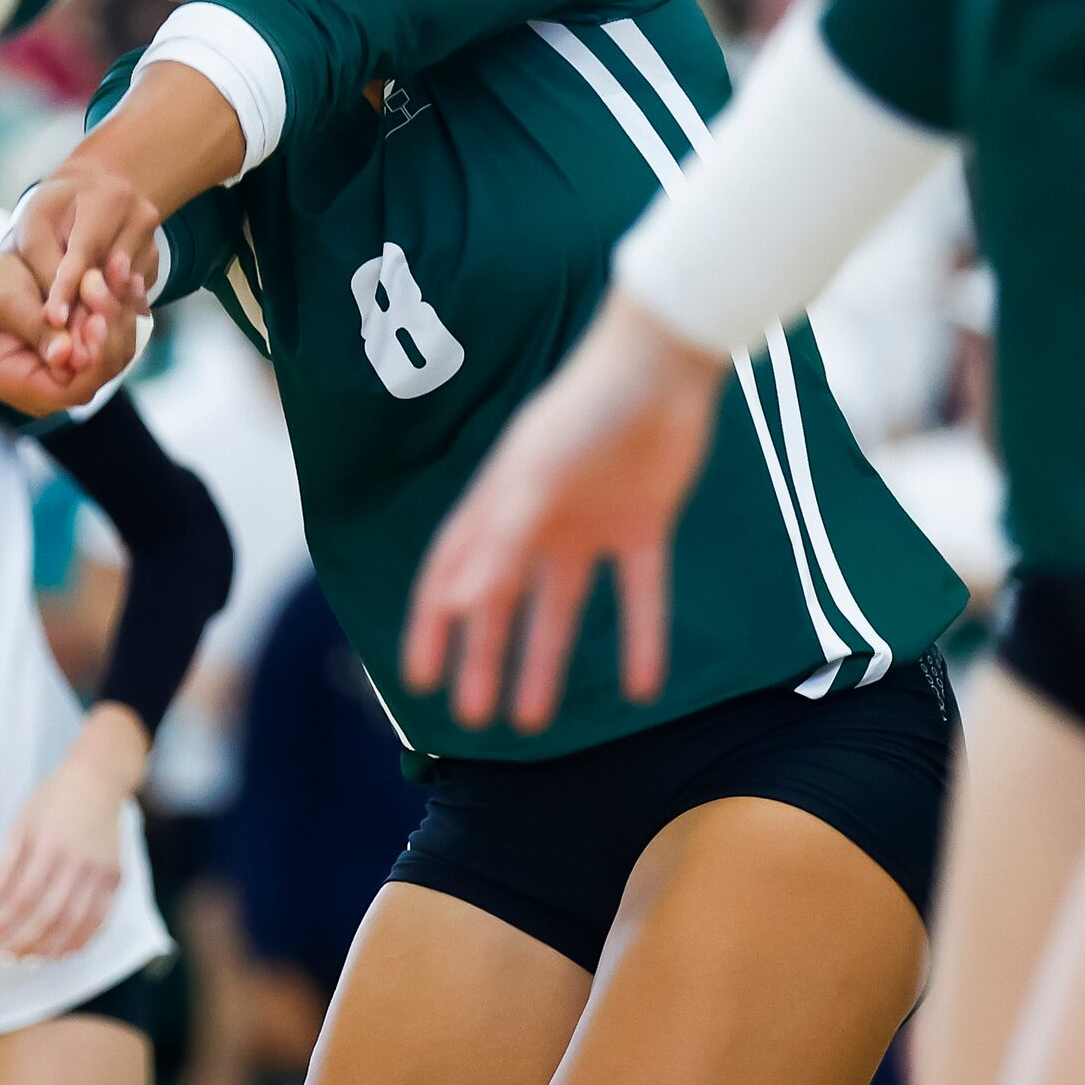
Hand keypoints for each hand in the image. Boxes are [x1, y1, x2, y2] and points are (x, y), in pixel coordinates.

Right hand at [0, 249, 139, 415]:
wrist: (3, 275)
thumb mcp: (5, 301)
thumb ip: (36, 329)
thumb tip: (64, 356)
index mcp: (15, 384)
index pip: (69, 389)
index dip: (92, 358)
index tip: (97, 318)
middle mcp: (50, 387)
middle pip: (101, 371)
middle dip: (111, 325)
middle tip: (112, 285)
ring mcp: (76, 372)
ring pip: (118, 352)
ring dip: (123, 310)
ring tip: (122, 273)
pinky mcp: (95, 352)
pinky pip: (121, 336)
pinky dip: (126, 306)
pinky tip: (128, 278)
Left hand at [0, 703, 146, 960]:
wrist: (100, 779)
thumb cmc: (54, 799)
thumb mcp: (22, 823)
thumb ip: (6, 864)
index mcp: (51, 846)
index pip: (24, 897)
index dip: (4, 923)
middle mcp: (79, 862)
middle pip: (49, 915)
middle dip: (23, 942)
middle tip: (3, 957)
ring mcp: (101, 872)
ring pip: (76, 923)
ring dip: (50, 948)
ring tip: (28, 960)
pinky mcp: (116, 878)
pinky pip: (100, 919)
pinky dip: (82, 940)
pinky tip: (63, 953)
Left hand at [20, 164, 161, 350]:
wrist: (96, 190)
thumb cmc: (57, 209)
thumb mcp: (36, 226)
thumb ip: (46, 266)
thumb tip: (57, 315)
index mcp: (107, 197)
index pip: (87, 250)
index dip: (69, 287)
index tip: (55, 318)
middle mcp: (139, 215)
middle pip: (113, 273)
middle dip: (86, 307)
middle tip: (65, 338)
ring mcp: (153, 239)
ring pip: (126, 288)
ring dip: (101, 312)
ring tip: (78, 333)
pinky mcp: (156, 259)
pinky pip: (135, 292)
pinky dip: (113, 307)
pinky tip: (94, 313)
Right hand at [407, 292, 726, 731]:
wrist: (664, 365)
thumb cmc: (584, 410)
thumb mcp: (534, 476)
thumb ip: (499, 541)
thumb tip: (457, 606)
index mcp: (498, 505)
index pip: (450, 577)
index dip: (432, 628)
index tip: (419, 681)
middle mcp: (538, 522)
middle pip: (500, 604)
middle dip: (485, 659)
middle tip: (474, 719)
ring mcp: (589, 526)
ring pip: (560, 609)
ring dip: (546, 660)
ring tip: (534, 719)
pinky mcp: (642, 526)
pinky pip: (639, 594)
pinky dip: (641, 638)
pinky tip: (642, 687)